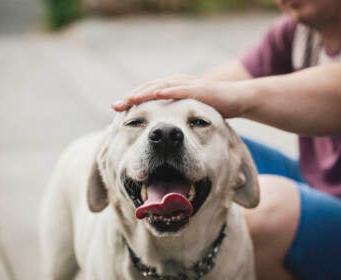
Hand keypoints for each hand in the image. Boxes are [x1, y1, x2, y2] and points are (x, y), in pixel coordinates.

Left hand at [112, 75, 250, 117]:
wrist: (238, 99)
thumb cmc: (212, 107)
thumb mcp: (189, 114)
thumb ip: (175, 116)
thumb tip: (160, 130)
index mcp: (173, 89)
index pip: (148, 94)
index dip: (132, 101)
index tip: (116, 111)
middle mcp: (177, 84)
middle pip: (149, 89)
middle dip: (131, 97)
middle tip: (115, 106)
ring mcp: (189, 84)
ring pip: (162, 86)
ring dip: (144, 92)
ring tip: (129, 99)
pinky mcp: (201, 88)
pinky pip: (182, 89)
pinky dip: (168, 90)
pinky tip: (156, 93)